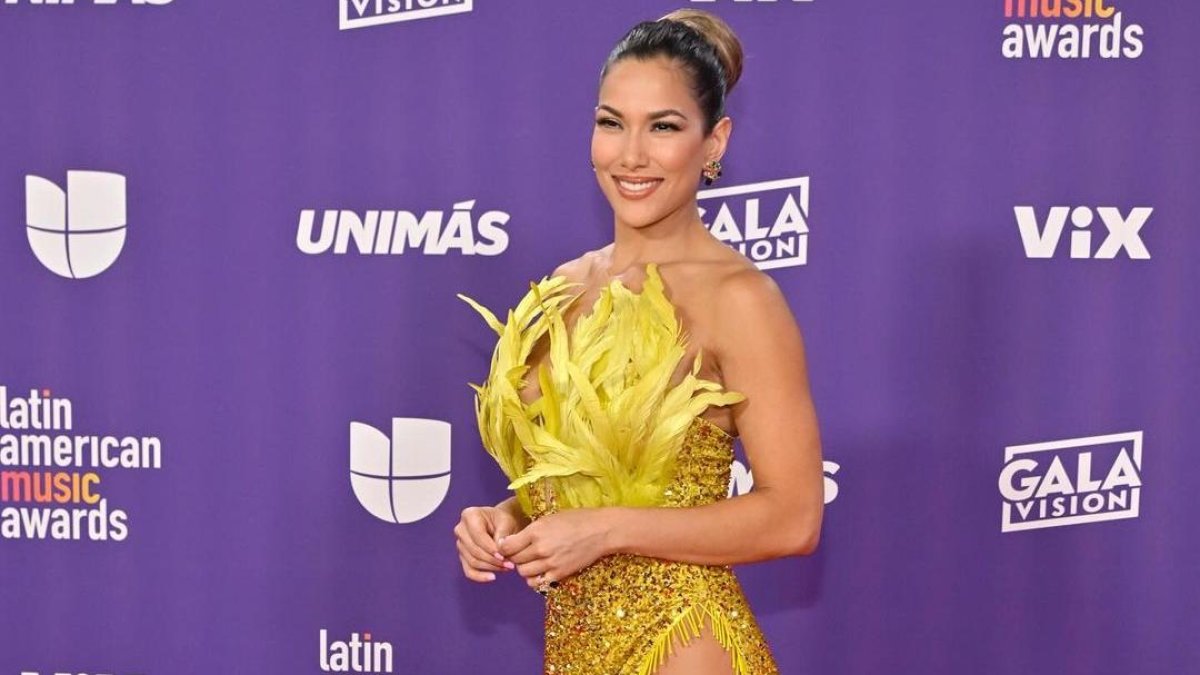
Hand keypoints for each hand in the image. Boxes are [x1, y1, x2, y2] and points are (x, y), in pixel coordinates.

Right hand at [454, 505, 523, 582]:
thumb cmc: (504, 520)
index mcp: (469, 515)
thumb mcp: (507, 522)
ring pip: (473, 561)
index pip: (478, 536)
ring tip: (507, 567)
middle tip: (510, 565)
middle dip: (492, 560)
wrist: (501, 524)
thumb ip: (503, 533)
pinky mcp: (463, 556)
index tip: (504, 556)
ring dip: (490, 567)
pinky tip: (492, 577)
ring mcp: (460, 544)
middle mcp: (460, 529)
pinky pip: (468, 570)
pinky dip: (480, 576)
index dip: (491, 548)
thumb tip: (499, 550)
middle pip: (474, 550)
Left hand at [497, 508, 614, 590]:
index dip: (504, 547)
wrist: (600, 531)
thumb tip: (512, 540)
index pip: (507, 546)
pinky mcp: (559, 574)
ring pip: (523, 572)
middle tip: (520, 553)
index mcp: (536, 531)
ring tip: (531, 561)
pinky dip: (535, 579)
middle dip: (514, 557)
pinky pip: (537, 583)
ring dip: (524, 568)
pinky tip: (540, 570)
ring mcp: (550, 563)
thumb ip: (531, 530)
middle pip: (515, 560)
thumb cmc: (576, 519)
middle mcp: (540, 548)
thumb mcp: (549, 518)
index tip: (508, 546)